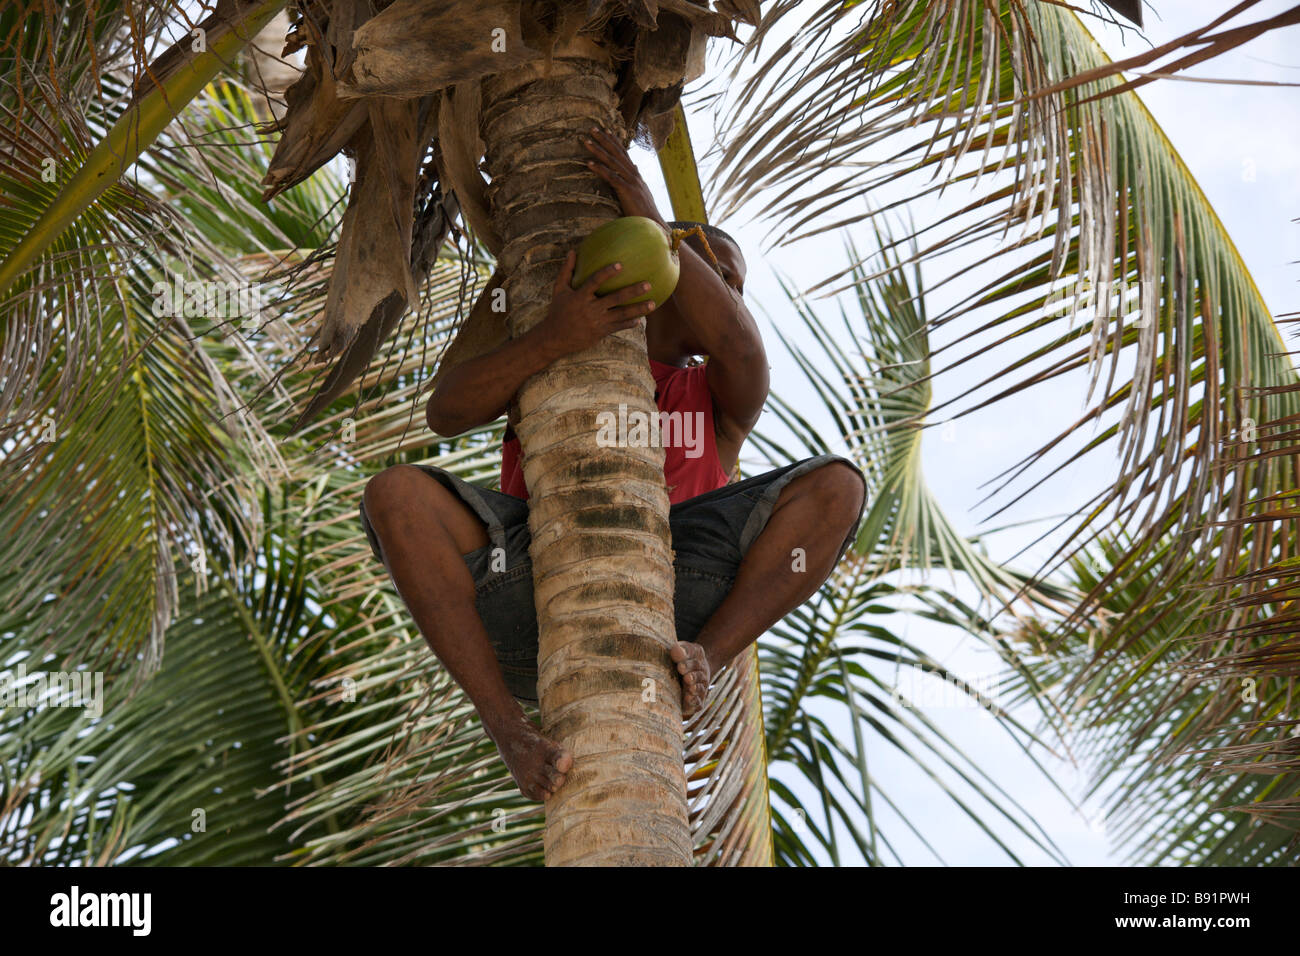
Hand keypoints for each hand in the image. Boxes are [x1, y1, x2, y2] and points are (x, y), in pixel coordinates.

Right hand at [539, 248, 656, 356]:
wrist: (555, 338)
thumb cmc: (557, 310)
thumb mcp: (558, 290)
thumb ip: (566, 270)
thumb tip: (573, 251)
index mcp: (580, 296)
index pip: (595, 282)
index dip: (607, 273)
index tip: (620, 265)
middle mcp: (591, 309)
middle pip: (615, 298)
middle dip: (632, 291)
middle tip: (648, 284)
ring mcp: (598, 322)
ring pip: (622, 315)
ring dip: (638, 309)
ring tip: (653, 304)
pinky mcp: (601, 332)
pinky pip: (618, 327)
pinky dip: (629, 323)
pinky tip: (639, 319)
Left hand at [583, 126, 666, 226]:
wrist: (655, 226)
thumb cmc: (645, 214)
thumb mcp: (642, 193)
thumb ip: (636, 179)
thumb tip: (634, 167)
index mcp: (636, 175)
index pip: (624, 154)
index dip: (615, 142)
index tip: (606, 130)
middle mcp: (634, 175)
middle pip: (617, 153)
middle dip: (604, 139)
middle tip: (592, 128)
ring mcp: (631, 182)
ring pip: (612, 162)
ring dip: (598, 150)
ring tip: (586, 141)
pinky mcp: (627, 191)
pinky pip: (611, 177)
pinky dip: (599, 169)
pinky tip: (588, 163)